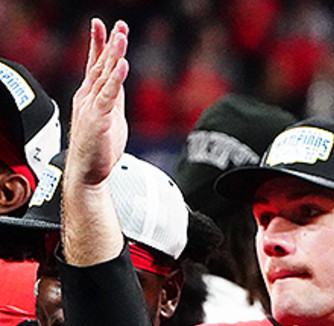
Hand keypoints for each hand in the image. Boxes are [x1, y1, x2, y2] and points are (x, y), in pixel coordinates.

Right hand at [68, 19, 129, 187]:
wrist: (88, 171)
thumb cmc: (99, 147)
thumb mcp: (110, 115)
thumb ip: (114, 97)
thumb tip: (120, 82)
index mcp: (91, 95)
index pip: (96, 64)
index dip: (100, 45)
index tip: (105, 26)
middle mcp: (89, 97)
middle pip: (100, 65)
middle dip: (110, 44)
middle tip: (118, 25)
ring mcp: (93, 106)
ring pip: (104, 76)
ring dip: (114, 55)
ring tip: (121, 37)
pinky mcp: (99, 118)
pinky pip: (109, 95)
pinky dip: (116, 79)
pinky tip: (123, 65)